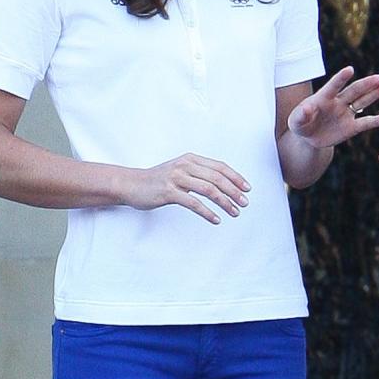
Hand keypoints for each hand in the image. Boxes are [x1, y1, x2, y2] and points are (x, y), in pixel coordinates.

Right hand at [125, 153, 251, 224]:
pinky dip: (207, 212)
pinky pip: (193, 203)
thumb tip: (224, 183)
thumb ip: (199, 173)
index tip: (247, 189)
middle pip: (217, 178)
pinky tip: (216, 219)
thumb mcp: (181, 170)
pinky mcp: (169, 192)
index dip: (236, 177)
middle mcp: (185, 165)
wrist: (131, 184)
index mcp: (191, 159)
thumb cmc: (159, 179)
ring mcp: (176, 178)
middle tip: (245, 203)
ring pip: (209, 190)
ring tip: (235, 212)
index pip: (220, 167)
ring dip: (225, 202)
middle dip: (234, 191)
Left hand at [287, 66, 378, 148]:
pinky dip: (377, 120)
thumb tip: (306, 109)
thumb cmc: (300, 125)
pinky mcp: (351, 127)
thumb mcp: (296, 122)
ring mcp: (346, 113)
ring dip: (374, 94)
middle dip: (366, 84)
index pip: (334, 86)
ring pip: (362, 102)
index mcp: (323, 98)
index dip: (341, 78)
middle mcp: (338, 102)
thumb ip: (301, 115)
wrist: (308, 139)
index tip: (350, 69)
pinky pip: (366, 123)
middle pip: (354, 91)